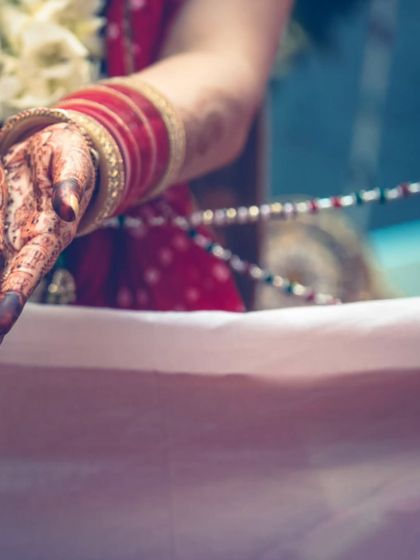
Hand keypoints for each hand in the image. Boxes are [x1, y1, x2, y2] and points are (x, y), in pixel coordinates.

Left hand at [0, 122, 95, 339]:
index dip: (15, 296)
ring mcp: (4, 236)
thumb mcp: (74, 161)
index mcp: (49, 234)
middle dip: (0, 308)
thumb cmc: (67, 155)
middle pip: (4, 283)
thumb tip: (67, 211)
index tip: (3, 321)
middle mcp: (23, 243)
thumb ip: (71, 184)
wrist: (49, 147)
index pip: (30, 270)